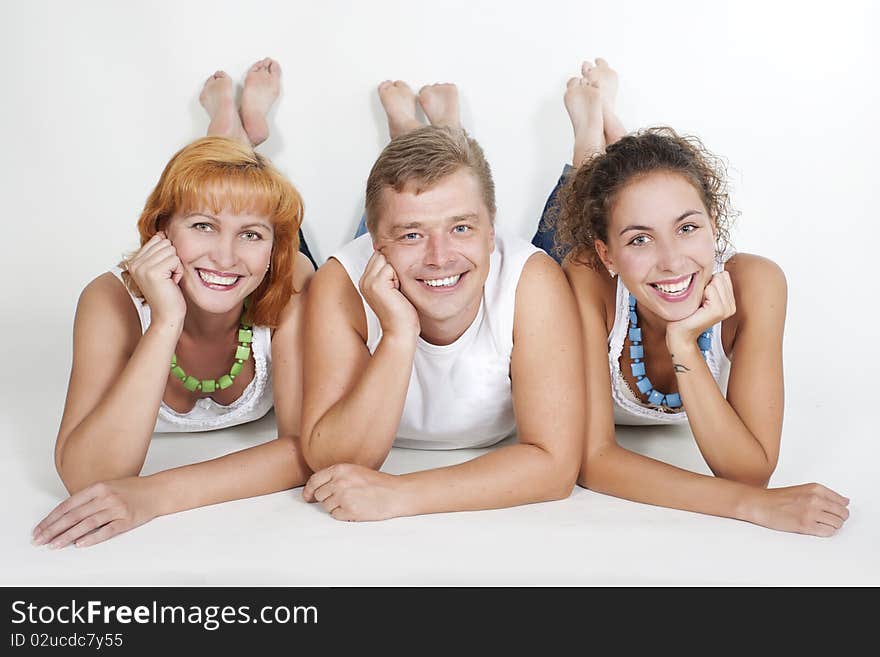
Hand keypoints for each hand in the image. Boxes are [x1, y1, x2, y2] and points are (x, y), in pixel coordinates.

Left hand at [32, 477, 160, 547]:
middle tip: (40, 539)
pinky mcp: (127, 520)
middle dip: (53, 529)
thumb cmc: (134, 489)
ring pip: (86, 524)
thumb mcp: (109, 486)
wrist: (158, 491)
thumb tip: (66, 515)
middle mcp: (106, 497)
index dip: (51, 518)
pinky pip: (106, 530)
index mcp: (98, 487)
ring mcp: (117, 509)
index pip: (68, 505)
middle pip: (74, 516)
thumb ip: (89, 498)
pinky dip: (92, 538)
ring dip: (68, 536)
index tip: (40, 528)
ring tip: (55, 544)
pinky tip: (80, 543)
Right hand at [126, 231, 186, 325]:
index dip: (168, 256)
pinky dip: (178, 271)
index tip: (164, 273)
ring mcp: (142, 267)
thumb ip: (159, 252)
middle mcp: (135, 263)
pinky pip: (175, 260)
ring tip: (169, 280)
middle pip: (165, 243)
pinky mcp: (152, 272)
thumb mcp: (162, 269)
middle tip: (168, 277)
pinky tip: (172, 283)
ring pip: (171, 250)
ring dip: (176, 266)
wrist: (167, 315)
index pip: (157, 240)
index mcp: (134, 261)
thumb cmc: (168, 293)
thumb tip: (161, 232)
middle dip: (173, 260)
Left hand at [302, 463, 407, 520]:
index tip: (307, 496)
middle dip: (327, 499)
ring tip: (352, 502)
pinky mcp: (349, 511)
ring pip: (327, 507)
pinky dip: (343, 515)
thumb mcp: (355, 471)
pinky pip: (336, 516)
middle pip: (319, 495)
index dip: (309, 490)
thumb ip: (336, 476)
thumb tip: (318, 488)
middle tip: (342, 498)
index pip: (314, 480)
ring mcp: (343, 497)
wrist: (395, 493)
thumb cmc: (379, 483)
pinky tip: (355, 508)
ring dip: (336, 507)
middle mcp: (339, 482)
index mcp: (340, 469)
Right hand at [359, 251, 419, 339]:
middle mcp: (365, 280)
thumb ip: (391, 273)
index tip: (397, 283)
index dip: (392, 264)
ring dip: (397, 271)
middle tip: (398, 287)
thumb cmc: (402, 314)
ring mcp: (368, 281)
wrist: (400, 331)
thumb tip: (397, 256)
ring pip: (387, 258)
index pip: (380, 256)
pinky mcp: (376, 283)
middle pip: (382, 254)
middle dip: (394, 265)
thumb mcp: (395, 288)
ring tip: (398, 290)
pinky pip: (391, 266)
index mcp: (367, 281)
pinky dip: (399, 277)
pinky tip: (398, 292)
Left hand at [666, 271, 735, 349]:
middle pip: (720, 276)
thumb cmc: (687, 314)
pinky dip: (700, 294)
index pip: (724, 275)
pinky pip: (710, 289)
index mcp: (729, 301)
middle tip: (698, 301)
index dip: (708, 282)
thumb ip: (711, 282)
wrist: (680, 332)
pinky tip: (696, 307)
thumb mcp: (701, 295)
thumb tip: (711, 263)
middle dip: (705, 285)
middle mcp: (731, 306)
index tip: (702, 296)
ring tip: (697, 304)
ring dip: (702, 290)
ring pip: (716, 281)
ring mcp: (726, 309)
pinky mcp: (718, 310)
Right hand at [744, 483, 849, 536]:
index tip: (831, 511)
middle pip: (843, 513)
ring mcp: (811, 512)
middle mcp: (815, 498)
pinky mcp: (805, 525)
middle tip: (825, 519)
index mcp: (816, 488)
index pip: (842, 501)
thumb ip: (824, 495)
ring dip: (831, 526)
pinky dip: (825, 532)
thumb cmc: (778, 498)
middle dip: (838, 518)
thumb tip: (845, 502)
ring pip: (838, 523)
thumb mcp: (803, 490)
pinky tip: (814, 528)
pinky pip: (828, 532)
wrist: (760, 504)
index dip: (839, 509)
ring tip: (818, 524)